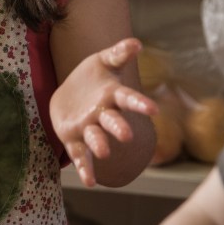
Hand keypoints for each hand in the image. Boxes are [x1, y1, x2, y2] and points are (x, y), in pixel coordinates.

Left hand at [50, 37, 157, 186]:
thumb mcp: (102, 61)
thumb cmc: (91, 77)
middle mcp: (103, 115)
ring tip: (104, 152)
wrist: (69, 93)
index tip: (154, 109)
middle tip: (126, 135)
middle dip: (119, 128)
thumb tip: (137, 43)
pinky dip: (85, 168)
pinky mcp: (73, 139)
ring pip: (96, 138)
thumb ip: (118, 53)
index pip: (128, 99)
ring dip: (100, 145)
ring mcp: (89, 128)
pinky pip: (80, 154)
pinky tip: (89, 181)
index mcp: (112, 96)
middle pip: (112, 121)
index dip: (139, 103)